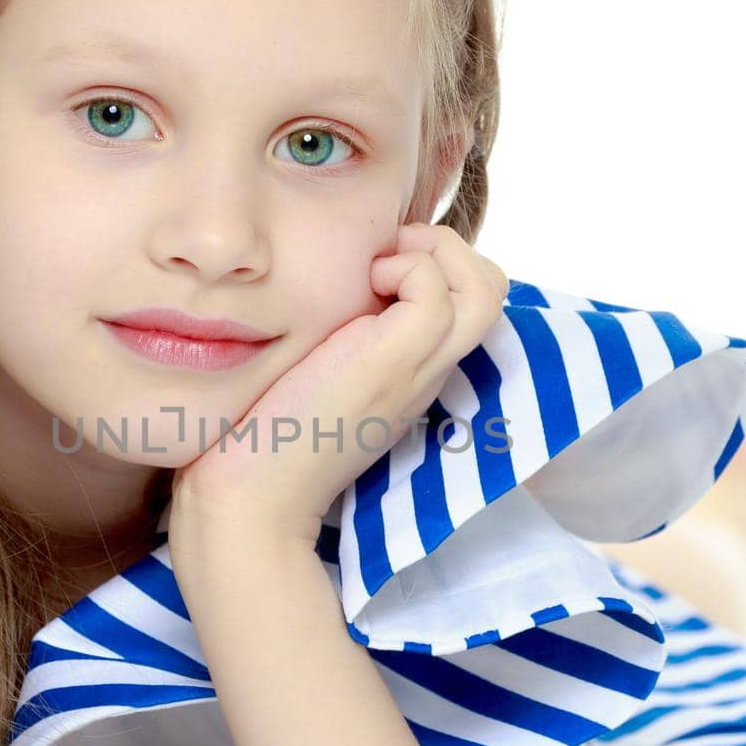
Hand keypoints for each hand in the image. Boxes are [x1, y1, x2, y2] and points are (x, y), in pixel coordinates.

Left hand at [170, 223, 508, 549]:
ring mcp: (417, 368)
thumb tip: (328, 293)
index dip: (436, 265)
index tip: (376, 265)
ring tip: (380, 265)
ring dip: (436, 252)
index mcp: (412, 372)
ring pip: (485, 287)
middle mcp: (427, 370)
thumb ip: (334, 338)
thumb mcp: (314, 373)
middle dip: (448, 247)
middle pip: (492, 290)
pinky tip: (363, 283)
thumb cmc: (265, 439)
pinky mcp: (394, 362)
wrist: (254, 497)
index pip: (466, 302)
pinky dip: (408, 267)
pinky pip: (436, 292)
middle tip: (385, 256)